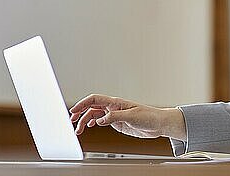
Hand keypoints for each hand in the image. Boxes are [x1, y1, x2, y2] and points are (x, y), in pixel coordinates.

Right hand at [69, 94, 186, 140]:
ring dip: (85, 121)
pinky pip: (101, 121)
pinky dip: (92, 124)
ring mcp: (114, 115)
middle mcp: (113, 107)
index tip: (74, 111)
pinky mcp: (117, 123)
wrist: (158, 124)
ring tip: (78, 130)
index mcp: (116, 102)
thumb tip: (99, 120)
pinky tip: (89, 127)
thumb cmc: (149, 116)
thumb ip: (114, 117)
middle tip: (72, 121)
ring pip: (94, 115)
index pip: (95, 99)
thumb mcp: (131, 116)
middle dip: (80, 113)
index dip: (83, 103)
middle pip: (91, 107)